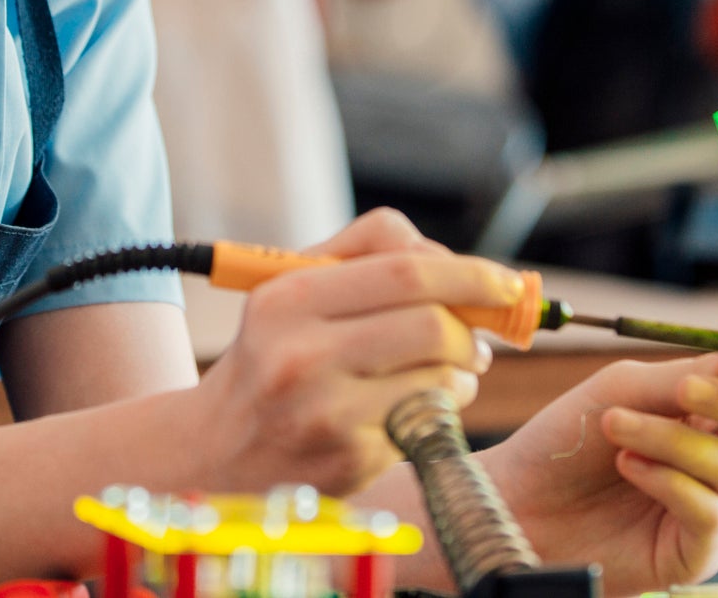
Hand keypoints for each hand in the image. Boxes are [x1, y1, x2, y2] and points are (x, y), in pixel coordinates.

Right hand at [191, 209, 519, 495]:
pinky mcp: (350, 460)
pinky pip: (428, 420)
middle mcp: (302, 355)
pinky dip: (442, 406)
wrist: (213, 451)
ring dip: (463, 370)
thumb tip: (458, 267)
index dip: (470, 273)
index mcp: (288, 299)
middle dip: (473, 328)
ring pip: (440, 376)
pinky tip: (420, 403)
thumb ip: (366, 257)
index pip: (406, 270)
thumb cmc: (271, 357)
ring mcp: (327, 414)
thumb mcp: (293, 293)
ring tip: (448, 369)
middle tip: (480, 336)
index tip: (505, 283)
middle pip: (433, 325)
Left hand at [481, 340, 717, 595]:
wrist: (519, 500)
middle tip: (683, 390)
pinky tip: (626, 466)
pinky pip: (710, 511)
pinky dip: (666, 479)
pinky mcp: (698, 554)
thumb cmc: (569, 438)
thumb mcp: (626, 389)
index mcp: (717, 422)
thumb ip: (691, 373)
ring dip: (671, 439)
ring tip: (616, 428)